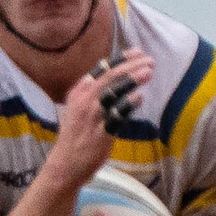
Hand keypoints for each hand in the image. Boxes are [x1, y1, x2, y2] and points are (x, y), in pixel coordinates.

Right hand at [43, 48, 153, 187]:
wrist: (65, 164)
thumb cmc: (76, 136)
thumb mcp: (80, 108)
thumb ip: (95, 93)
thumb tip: (117, 78)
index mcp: (79, 91)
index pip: (102, 69)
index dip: (121, 59)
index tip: (138, 52)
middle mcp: (84, 100)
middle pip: (110, 77)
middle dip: (131, 66)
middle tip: (150, 61)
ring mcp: (91, 116)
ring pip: (112, 92)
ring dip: (131, 80)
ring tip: (148, 72)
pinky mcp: (100, 133)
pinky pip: (116, 116)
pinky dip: (128, 105)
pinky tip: (139, 97)